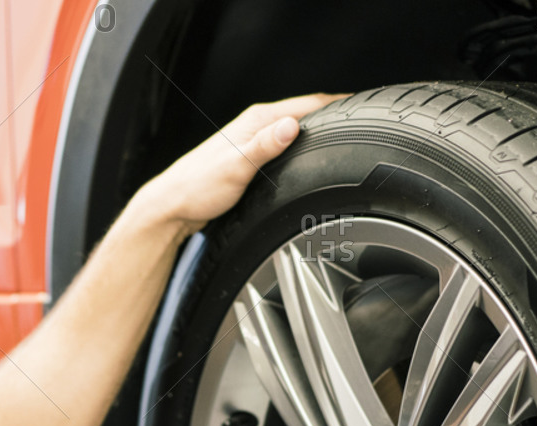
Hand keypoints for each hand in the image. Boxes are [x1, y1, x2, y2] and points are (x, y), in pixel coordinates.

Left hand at [130, 94, 346, 236]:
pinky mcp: (252, 159)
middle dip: (334, 119)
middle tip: (363, 127)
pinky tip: (311, 161)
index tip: (363, 110)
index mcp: (256, 121)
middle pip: (306, 116)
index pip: (307, 104)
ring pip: (297, 133)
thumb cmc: (196, 189)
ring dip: (319, 135)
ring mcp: (254, 142)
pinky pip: (287, 149)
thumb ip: (265, 146)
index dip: (337, 105)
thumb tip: (293, 126)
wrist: (172, 208)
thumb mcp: (235, 167)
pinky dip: (304, 150)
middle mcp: (256, 127)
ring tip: (345, 142)